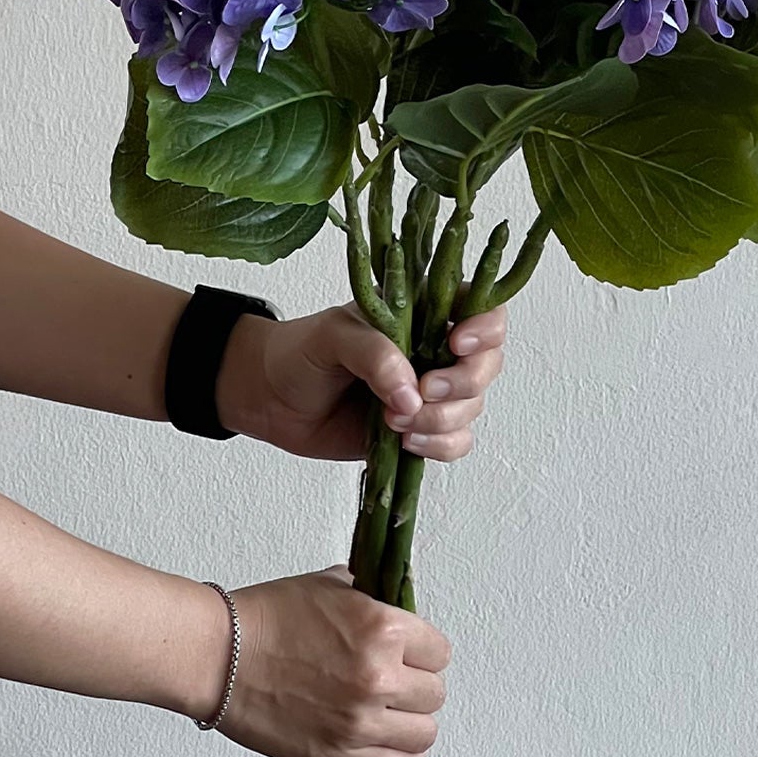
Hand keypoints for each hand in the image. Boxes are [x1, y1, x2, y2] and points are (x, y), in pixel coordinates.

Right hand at [207, 565, 451, 756]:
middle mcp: (379, 676)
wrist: (219, 655)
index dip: (424, 653)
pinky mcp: (338, 754)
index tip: (410, 656)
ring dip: (412, 724)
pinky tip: (391, 746)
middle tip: (395, 684)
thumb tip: (397, 603)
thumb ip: (374, 598)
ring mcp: (360, 721)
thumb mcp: (333, 586)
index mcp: (383, 628)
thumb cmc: (267, 618)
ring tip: (392, 716)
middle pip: (434, 694)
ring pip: (425, 734)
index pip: (440, 652)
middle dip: (417, 687)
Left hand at [217, 298, 507, 461]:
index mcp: (423, 313)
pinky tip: (405, 442)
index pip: (482, 309)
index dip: (484, 328)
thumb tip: (411, 397)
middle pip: (487, 364)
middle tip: (422, 392)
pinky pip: (456, 443)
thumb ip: (374, 356)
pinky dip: (439, 446)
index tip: (455, 344)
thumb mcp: (333, 337)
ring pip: (472, 408)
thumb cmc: (300, 353)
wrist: (270, 399)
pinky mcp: (421, 431)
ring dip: (442, 420)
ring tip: (395, 422)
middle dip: (462, 384)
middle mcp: (436, 351)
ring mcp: (431, 393)